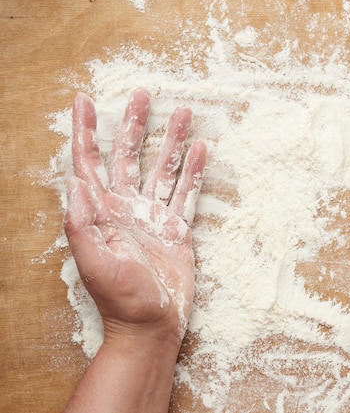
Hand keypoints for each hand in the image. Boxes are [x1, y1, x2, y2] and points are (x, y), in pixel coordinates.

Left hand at [64, 88, 206, 344]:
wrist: (152, 325)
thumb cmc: (120, 299)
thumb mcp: (95, 264)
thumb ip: (83, 225)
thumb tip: (77, 182)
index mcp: (101, 212)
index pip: (89, 161)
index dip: (85, 131)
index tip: (84, 100)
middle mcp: (126, 207)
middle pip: (129, 155)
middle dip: (134, 124)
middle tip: (144, 94)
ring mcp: (153, 216)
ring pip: (162, 167)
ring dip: (172, 140)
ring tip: (184, 113)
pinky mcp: (177, 227)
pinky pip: (186, 192)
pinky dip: (194, 170)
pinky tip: (201, 149)